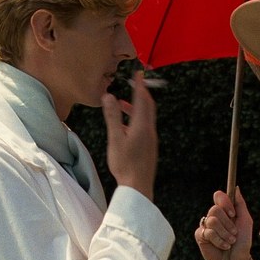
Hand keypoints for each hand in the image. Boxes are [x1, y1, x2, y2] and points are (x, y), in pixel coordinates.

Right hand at [102, 71, 157, 200]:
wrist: (138, 186)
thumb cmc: (125, 164)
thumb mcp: (115, 138)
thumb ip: (112, 116)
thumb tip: (108, 96)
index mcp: (142, 125)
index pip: (142, 99)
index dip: (140, 85)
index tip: (139, 73)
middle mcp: (149, 130)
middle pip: (148, 106)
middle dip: (141, 94)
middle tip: (134, 84)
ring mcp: (151, 139)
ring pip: (146, 117)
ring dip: (136, 107)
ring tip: (123, 105)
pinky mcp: (149, 147)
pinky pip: (145, 126)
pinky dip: (137, 119)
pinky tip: (126, 126)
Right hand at [195, 187, 252, 259]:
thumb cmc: (243, 241)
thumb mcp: (245, 221)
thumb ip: (240, 204)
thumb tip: (236, 187)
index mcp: (224, 210)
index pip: (219, 196)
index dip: (225, 203)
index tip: (233, 214)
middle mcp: (213, 216)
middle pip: (215, 209)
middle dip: (227, 223)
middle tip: (234, 233)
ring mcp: (206, 225)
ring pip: (212, 221)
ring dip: (225, 233)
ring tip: (231, 241)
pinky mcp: (200, 236)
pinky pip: (208, 232)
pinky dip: (219, 240)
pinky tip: (224, 246)